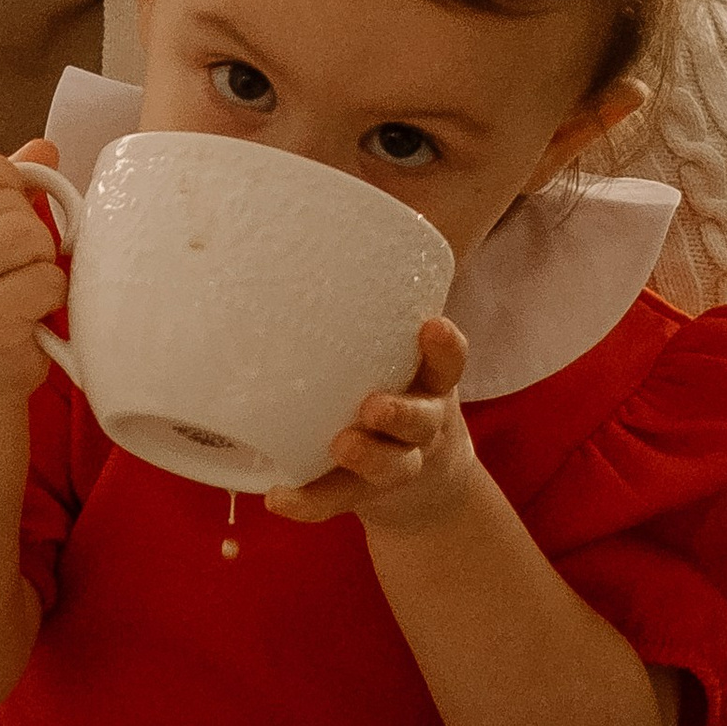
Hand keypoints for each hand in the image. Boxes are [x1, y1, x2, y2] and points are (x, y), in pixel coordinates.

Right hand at [0, 138, 66, 403]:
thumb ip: (8, 191)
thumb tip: (45, 147)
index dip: (2, 175)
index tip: (9, 208)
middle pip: (10, 203)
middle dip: (32, 234)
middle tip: (16, 271)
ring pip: (31, 237)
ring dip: (44, 265)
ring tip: (24, 290)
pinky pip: (46, 280)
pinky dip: (52, 298)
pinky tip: (31, 318)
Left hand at [265, 316, 474, 532]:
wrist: (427, 488)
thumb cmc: (396, 394)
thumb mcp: (400, 360)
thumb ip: (368, 317)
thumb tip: (309, 223)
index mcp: (430, 384)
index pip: (448, 362)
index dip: (444, 346)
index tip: (430, 326)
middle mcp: (422, 425)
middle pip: (422, 420)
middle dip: (400, 413)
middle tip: (373, 405)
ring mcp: (397, 464)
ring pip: (391, 465)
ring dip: (368, 456)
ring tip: (341, 445)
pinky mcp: (363, 495)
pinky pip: (338, 501)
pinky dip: (309, 502)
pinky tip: (278, 498)